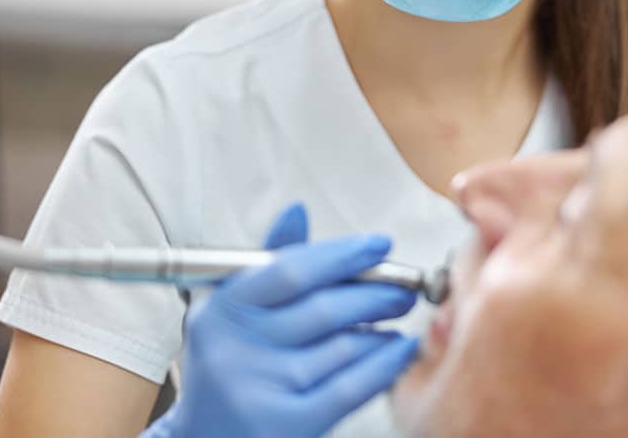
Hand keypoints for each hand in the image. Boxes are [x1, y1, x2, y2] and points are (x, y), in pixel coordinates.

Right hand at [142, 204, 419, 437]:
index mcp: (223, 310)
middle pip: (324, 308)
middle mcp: (235, 349)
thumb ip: (269, 265)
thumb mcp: (233, 311)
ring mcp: (259, 390)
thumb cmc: (229, 367)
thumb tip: (297, 212)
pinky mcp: (284, 426)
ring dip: (383, 328)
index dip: (342, 254)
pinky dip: (383, 365)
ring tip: (400, 317)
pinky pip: (350, 388)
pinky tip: (400, 350)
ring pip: (343, 347)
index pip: (291, 269)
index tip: (379, 245)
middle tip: (404, 287)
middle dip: (376, 293)